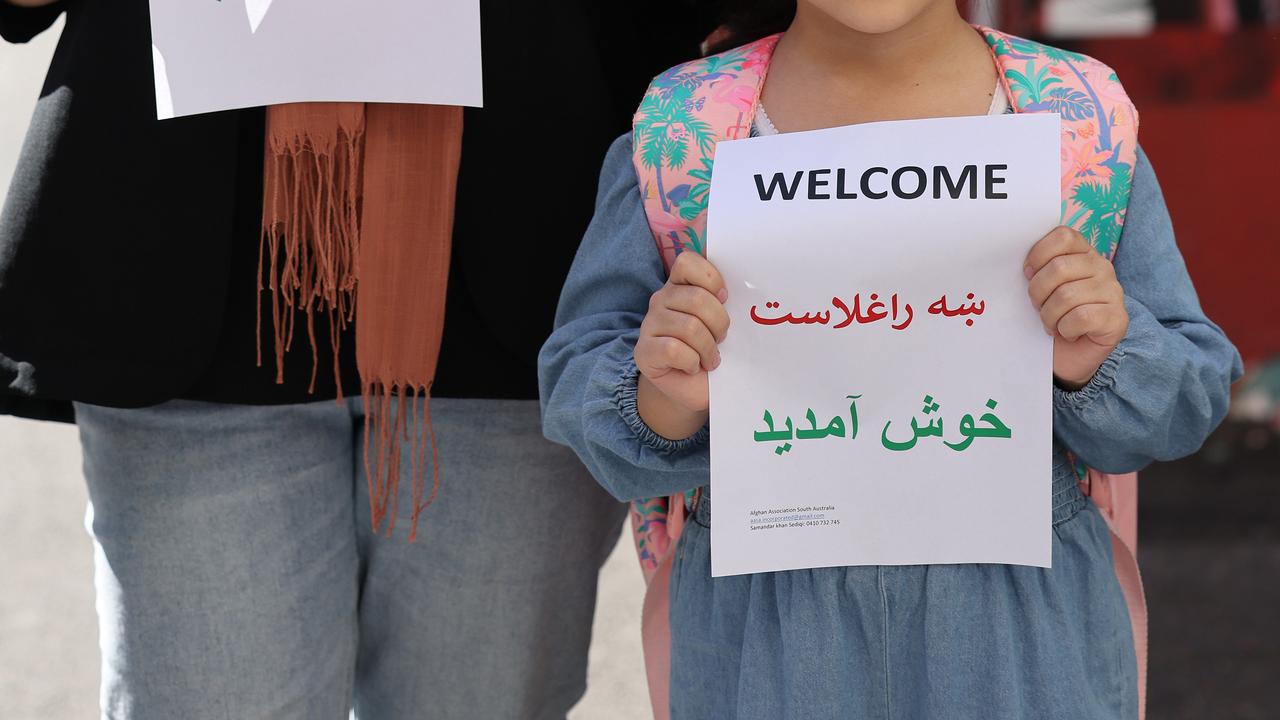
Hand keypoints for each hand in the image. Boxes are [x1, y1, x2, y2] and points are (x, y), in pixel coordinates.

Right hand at [634, 252, 728, 434]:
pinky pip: (673, 349)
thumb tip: (749, 291)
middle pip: (697, 298)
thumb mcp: (722, 322)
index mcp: (680, 286)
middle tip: (721, 340)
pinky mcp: (643, 350)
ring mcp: (649, 324)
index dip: (711, 279)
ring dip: (707, 348)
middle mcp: (661, 300)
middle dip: (719, 323)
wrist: (695, 389)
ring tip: (709, 358)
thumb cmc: (712, 352)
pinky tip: (693, 367)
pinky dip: (691, 362)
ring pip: (688, 326)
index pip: (687, 262)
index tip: (724, 299)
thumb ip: (725, 302)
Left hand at [1025, 227, 1127, 389]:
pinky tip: (1068, 333)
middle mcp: (1102, 267)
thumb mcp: (1040, 287)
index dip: (1038, 255)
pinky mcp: (1117, 318)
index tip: (1028, 274)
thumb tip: (1019, 260)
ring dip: (1050, 316)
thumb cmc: (1051, 317)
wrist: (1067, 358)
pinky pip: (1081, 317)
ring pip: (1067, 295)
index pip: (1063, 236)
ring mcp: (1113, 292)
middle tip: (1038, 307)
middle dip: (1038, 292)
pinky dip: (1066, 329)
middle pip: (1059, 268)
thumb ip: (1037, 267)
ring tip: (1052, 323)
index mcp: (1083, 253)